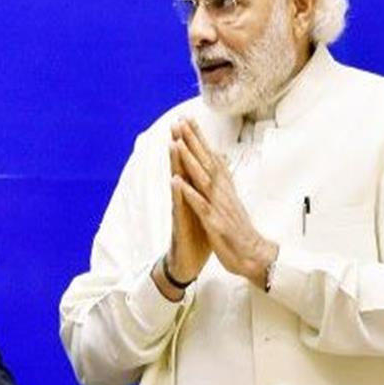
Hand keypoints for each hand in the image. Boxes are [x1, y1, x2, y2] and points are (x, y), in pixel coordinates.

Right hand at [152, 121, 212, 300]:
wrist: (187, 262)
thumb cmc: (196, 236)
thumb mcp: (203, 209)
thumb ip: (203, 190)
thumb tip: (210, 172)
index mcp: (193, 192)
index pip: (191, 163)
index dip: (191, 143)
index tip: (190, 122)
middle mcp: (184, 197)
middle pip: (182, 166)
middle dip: (180, 144)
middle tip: (177, 123)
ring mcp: (181, 209)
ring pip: (178, 182)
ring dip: (175, 163)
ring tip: (173, 143)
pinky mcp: (180, 224)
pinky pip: (179, 207)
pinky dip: (178, 193)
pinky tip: (174, 180)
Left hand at [173, 118, 277, 288]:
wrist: (253, 256)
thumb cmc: (239, 229)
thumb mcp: (230, 199)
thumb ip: (222, 178)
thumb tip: (218, 158)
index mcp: (224, 186)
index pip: (210, 156)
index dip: (198, 137)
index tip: (187, 118)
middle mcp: (222, 192)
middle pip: (206, 161)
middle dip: (192, 140)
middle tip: (180, 121)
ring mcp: (218, 206)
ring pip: (202, 179)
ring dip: (189, 160)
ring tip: (178, 143)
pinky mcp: (214, 222)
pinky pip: (200, 206)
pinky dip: (189, 193)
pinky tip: (177, 182)